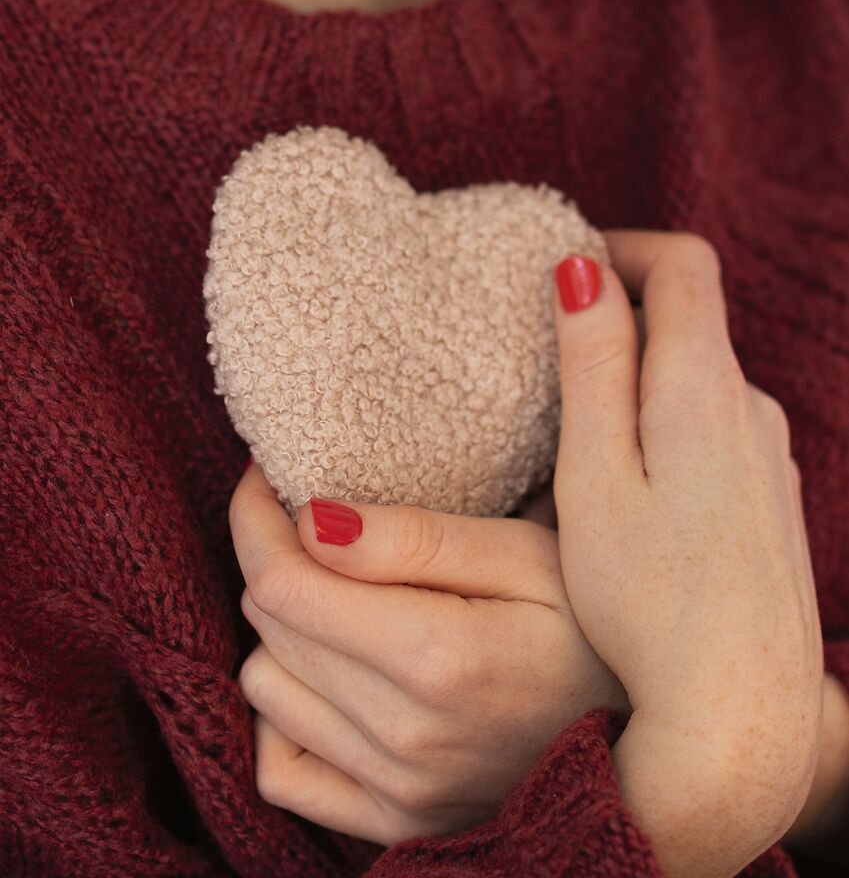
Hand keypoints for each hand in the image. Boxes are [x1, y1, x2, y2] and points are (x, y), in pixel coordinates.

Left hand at [230, 470, 627, 844]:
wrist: (644, 731)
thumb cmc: (588, 625)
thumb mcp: (522, 556)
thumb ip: (415, 540)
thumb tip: (310, 523)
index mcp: (437, 658)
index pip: (283, 583)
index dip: (255, 518)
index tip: (264, 479)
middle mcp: (406, 737)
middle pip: (270, 629)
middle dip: (275, 558)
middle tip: (315, 525)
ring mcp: (397, 792)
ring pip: (265, 691)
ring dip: (282, 634)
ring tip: (337, 601)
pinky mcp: (396, 824)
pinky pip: (284, 773)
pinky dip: (284, 718)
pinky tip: (327, 682)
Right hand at [550, 232, 823, 877]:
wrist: (740, 710)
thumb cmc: (648, 602)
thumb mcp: (594, 475)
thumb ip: (593, 365)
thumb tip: (584, 268)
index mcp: (702, 389)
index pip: (683, 264)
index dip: (624, 246)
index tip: (566, 265)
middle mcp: (750, 408)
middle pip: (692, 314)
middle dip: (624, 305)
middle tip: (552, 338)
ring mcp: (767, 452)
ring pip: (701, 370)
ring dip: (643, 365)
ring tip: (579, 411)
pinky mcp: (768, 493)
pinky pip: (715, 420)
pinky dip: (667, 413)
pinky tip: (631, 471)